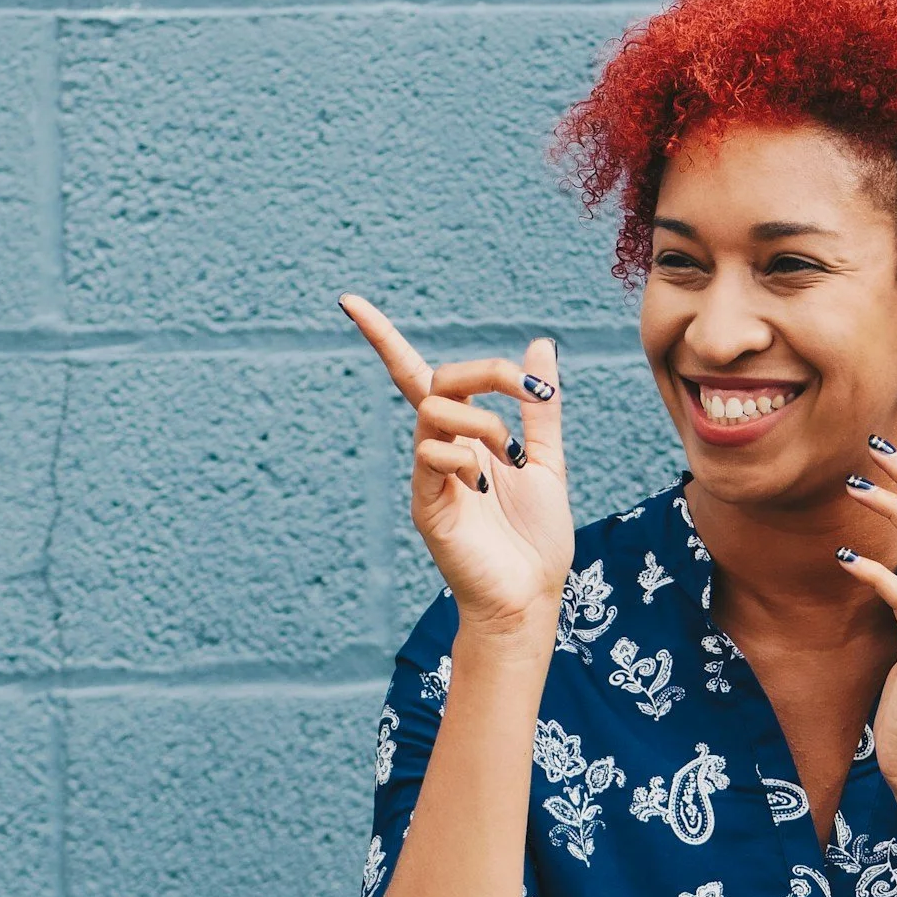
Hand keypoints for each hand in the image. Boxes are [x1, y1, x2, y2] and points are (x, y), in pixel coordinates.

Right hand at [339, 293, 573, 637]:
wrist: (531, 596)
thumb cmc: (536, 538)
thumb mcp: (548, 460)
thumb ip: (541, 407)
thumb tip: (540, 345)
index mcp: (464, 437)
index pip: (415, 376)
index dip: (383, 338)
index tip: (348, 300)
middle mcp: (439, 450)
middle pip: (436, 380)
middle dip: (487, 372)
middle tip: (530, 391)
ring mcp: (428, 477)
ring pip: (434, 411)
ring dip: (484, 421)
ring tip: (511, 459)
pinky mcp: (425, 505)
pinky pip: (431, 455)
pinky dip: (464, 457)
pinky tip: (485, 487)